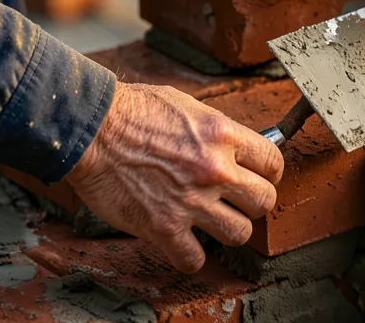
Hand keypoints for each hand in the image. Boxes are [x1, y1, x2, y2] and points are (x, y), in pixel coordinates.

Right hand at [66, 83, 283, 272]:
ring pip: (240, 234)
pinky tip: (182, 241)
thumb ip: (215, 129)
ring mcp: (191, 201)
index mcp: (222, 135)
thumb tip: (234, 145)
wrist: (91, 128)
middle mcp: (214, 169)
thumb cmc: (132, 110)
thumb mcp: (186, 105)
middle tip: (236, 200)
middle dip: (253, 202)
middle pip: (265, 201)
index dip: (268, 172)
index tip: (258, 176)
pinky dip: (189, 255)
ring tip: (212, 221)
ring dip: (228, 229)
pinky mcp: (163, 227)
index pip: (273, 163)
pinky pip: (194, 259)